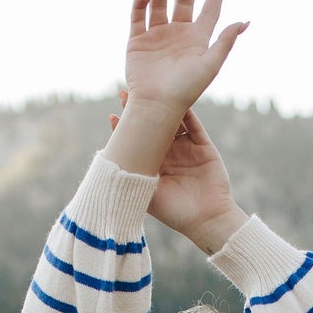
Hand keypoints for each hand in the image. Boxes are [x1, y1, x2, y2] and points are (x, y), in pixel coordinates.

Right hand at [104, 0, 248, 183]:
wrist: (156, 106)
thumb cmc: (186, 90)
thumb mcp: (210, 66)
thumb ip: (225, 42)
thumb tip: (244, 21)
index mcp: (197, 39)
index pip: (209, 9)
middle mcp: (178, 33)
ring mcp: (157, 34)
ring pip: (160, 1)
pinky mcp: (137, 40)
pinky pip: (138, 14)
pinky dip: (140, 1)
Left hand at [110, 97, 246, 254]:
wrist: (206, 219)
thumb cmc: (174, 212)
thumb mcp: (146, 196)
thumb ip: (131, 178)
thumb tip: (105, 159)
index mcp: (154, 166)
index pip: (137, 143)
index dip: (125, 129)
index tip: (112, 117)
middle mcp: (169, 155)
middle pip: (152, 127)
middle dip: (139, 111)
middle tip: (125, 95)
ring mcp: (186, 149)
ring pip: (172, 122)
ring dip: (162, 106)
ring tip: (149, 92)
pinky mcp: (203, 146)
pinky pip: (194, 124)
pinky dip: (186, 111)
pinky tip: (175, 98)